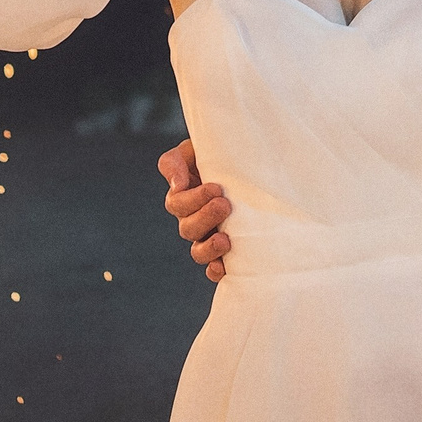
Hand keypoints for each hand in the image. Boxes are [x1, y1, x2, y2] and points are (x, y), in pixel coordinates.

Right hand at [159, 139, 230, 282]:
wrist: (246, 163)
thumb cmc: (219, 154)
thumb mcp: (193, 151)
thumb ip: (175, 163)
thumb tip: (177, 185)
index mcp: (183, 197)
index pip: (178, 204)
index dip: (194, 199)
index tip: (216, 188)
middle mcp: (192, 220)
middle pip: (187, 229)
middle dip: (205, 218)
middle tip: (225, 205)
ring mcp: (208, 237)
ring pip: (198, 252)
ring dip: (209, 248)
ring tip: (225, 239)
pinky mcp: (225, 251)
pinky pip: (214, 267)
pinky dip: (215, 270)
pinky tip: (223, 267)